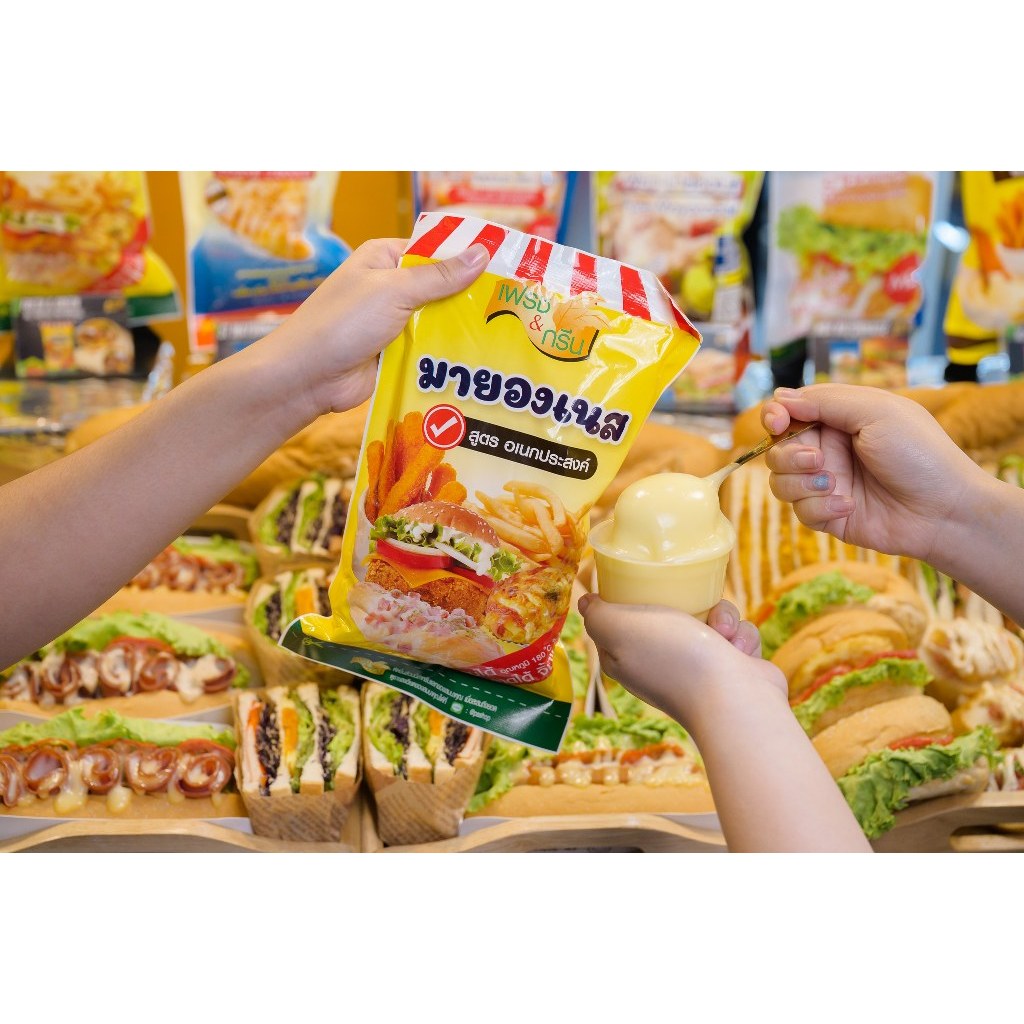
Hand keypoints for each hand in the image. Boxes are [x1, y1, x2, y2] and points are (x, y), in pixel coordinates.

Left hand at [265, 238, 489, 416]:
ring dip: (462, 330)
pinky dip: (448, 355)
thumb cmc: (341, 323)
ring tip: (507, 335)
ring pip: (439, 322)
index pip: (436, 250)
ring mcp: (394, 323)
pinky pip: (430, 350)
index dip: (469, 257)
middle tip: (516, 306)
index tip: (508, 266)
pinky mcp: (396, 355)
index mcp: (385, 258)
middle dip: (472, 298)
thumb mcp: (394, 291)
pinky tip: (480, 360)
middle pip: (442, 288)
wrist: (306, 377)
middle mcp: (391, 287)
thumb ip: (439, 277)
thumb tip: (482, 254)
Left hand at [578, 596, 786, 735]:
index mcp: (625, 657)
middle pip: (669, 611)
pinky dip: (740, 638)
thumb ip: (597, 615)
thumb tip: (587, 602)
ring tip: (722, 633)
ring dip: (721, 619)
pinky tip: (739, 651)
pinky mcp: (729, 669)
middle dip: (688, 603)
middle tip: (695, 611)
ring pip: (708, 618)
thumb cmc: (674, 658)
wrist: (735, 700)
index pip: (619, 619)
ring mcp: (696, 668)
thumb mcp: (620, 628)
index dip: (630, 598)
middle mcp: (658, 664)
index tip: (644, 583)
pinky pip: (734, 635)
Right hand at [762, 383, 988, 563]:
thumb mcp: (876, 411)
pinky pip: (800, 511)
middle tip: (819, 460)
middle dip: (790, 455)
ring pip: (780, 482)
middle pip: (776, 449)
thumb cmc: (920, 454)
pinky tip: (850, 506)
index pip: (788, 411)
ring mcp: (827, 484)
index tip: (778, 423)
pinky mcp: (828, 514)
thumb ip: (825, 401)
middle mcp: (828, 450)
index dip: (774, 415)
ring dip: (801, 483)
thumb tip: (780, 398)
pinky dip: (820, 507)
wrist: (944, 510)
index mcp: (838, 419)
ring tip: (835, 486)